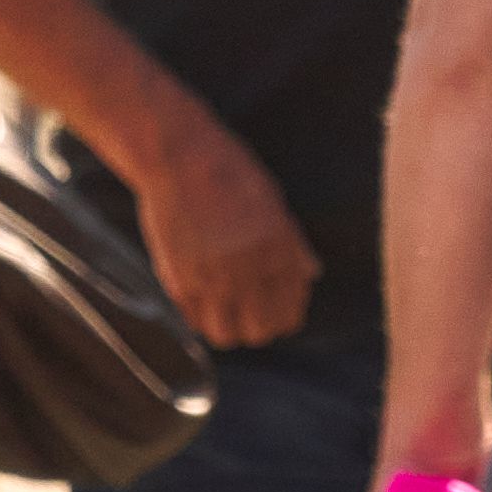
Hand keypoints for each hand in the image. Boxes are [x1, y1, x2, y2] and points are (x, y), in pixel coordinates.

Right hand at [137, 126, 319, 350]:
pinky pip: (194, 320)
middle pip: (260, 333)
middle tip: (249, 310)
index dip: (284, 315)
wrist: (179, 157)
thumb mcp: (273, 203)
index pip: (289, 314)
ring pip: (225, 335)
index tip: (273, 306)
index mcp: (278, 252)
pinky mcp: (179, 279)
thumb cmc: (229, 172)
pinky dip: (199, 314)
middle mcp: (248, 271)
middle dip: (258, 326)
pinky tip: (200, 292)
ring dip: (226, 325)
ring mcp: (212, 278)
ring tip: (222, 306)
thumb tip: (312, 273)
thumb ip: (292, 244)